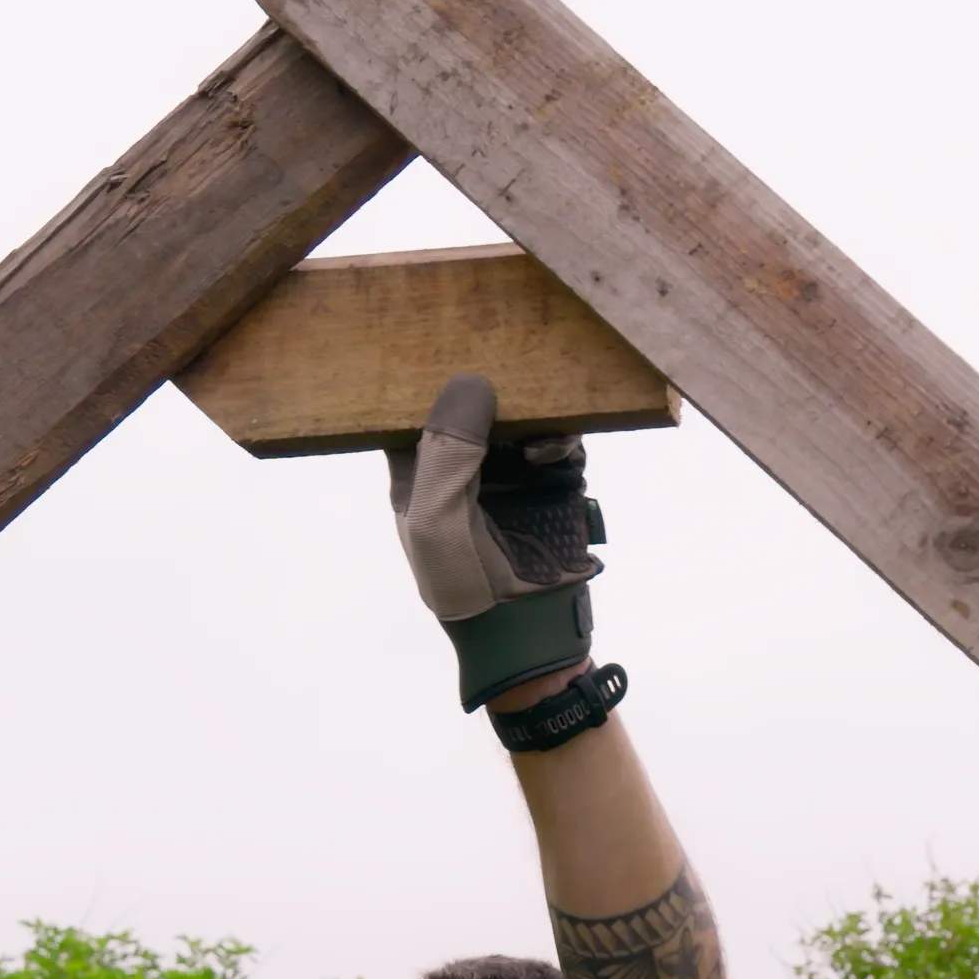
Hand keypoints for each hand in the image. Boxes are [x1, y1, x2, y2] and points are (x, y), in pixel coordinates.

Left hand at [386, 372, 603, 709]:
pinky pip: (561, 440)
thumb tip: (473, 383)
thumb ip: (446, 451)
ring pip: (522, 416)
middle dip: (488, 384)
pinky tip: (552, 452)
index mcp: (421, 471)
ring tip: (529, 433)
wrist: (527, 629)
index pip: (417, 408)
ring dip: (530, 415)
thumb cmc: (461, 579)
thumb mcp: (435, 518)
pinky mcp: (554, 480)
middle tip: (501, 363)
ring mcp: (511, 470)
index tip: (442, 348)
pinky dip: (560, 438)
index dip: (428, 379)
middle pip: (475, 401)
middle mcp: (465, 463)